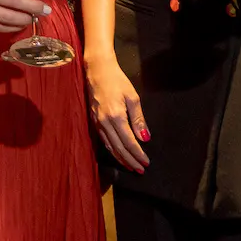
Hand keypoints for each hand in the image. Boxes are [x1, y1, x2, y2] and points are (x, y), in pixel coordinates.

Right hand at [86, 51, 148, 172]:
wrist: (97, 70)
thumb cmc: (117, 80)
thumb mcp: (132, 97)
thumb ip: (138, 119)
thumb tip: (145, 138)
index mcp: (116, 116)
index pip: (129, 142)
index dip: (138, 154)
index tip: (146, 162)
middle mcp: (105, 122)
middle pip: (119, 148)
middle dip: (130, 160)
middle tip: (140, 170)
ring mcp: (97, 122)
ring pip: (110, 146)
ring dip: (121, 158)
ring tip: (131, 166)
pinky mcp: (94, 120)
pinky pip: (104, 140)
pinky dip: (112, 150)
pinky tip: (118, 154)